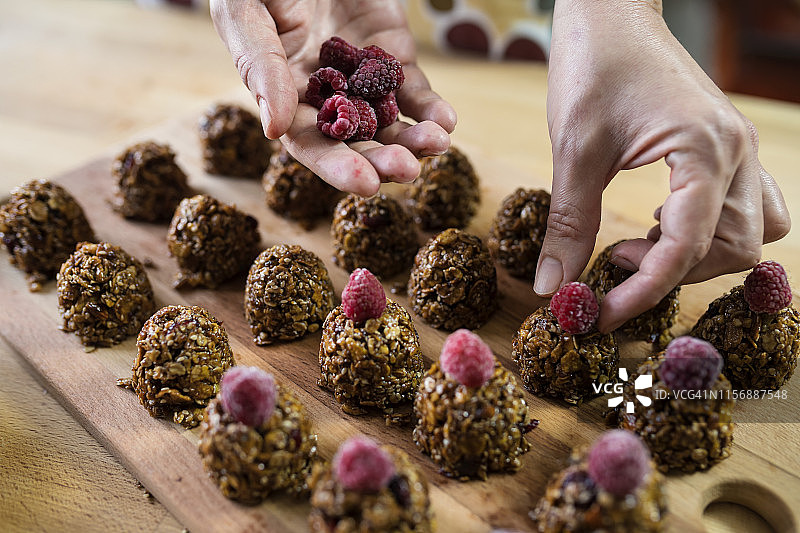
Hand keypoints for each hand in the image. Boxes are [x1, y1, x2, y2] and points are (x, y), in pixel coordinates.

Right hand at [210, 0, 455, 195]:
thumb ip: (258, 63)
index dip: (337, 167)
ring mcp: (361, 81)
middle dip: (382, 161)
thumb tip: (273, 129)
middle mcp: (324, 99)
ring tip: (436, 144)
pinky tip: (446, 121)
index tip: (366, 184)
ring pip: (390, 124)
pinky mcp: (392, 60)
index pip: (311, 145)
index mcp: (281, 97)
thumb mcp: (247, 12)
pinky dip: (431, 108)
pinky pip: (414, 91)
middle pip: (356, 143)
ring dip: (414, 140)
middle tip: (408, 171)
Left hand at [535, 0, 790, 331]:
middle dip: (672, 273)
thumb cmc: (593, 66)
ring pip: (751, 234)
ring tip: (634, 243)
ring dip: (695, 256)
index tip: (600, 315)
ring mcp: (738, 150)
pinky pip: (747, 208)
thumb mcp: (573, 150)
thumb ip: (568, 223)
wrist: (612, 12)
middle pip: (733, 250)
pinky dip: (708, 231)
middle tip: (613, 261)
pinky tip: (658, 222)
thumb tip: (554, 288)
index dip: (642, 293)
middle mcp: (737, 153)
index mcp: (705, 151)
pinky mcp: (726, 147)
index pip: (687, 248)